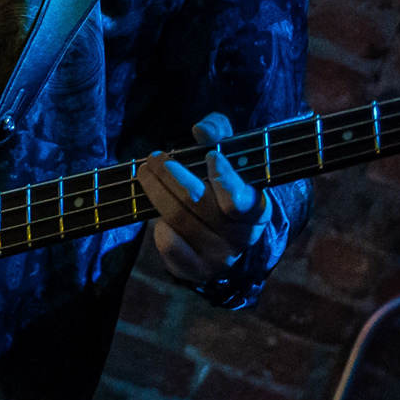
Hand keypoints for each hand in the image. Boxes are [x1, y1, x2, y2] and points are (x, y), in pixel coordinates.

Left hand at [140, 113, 269, 283]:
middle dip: (170, 176)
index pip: (239, 199)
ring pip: (177, 219)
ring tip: (144, 173)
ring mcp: (219, 256)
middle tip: (154, 157)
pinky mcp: (198, 270)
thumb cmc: (225, 184)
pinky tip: (157, 215)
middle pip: (196, 202)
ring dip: (155, 193)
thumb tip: (201, 129)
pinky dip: (160, 228)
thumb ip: (219, 134)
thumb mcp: (230, 154)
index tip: (211, 156)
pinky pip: (170, 245)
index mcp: (255, 209)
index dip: (225, 179)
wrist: (228, 236)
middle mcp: (240, 236)